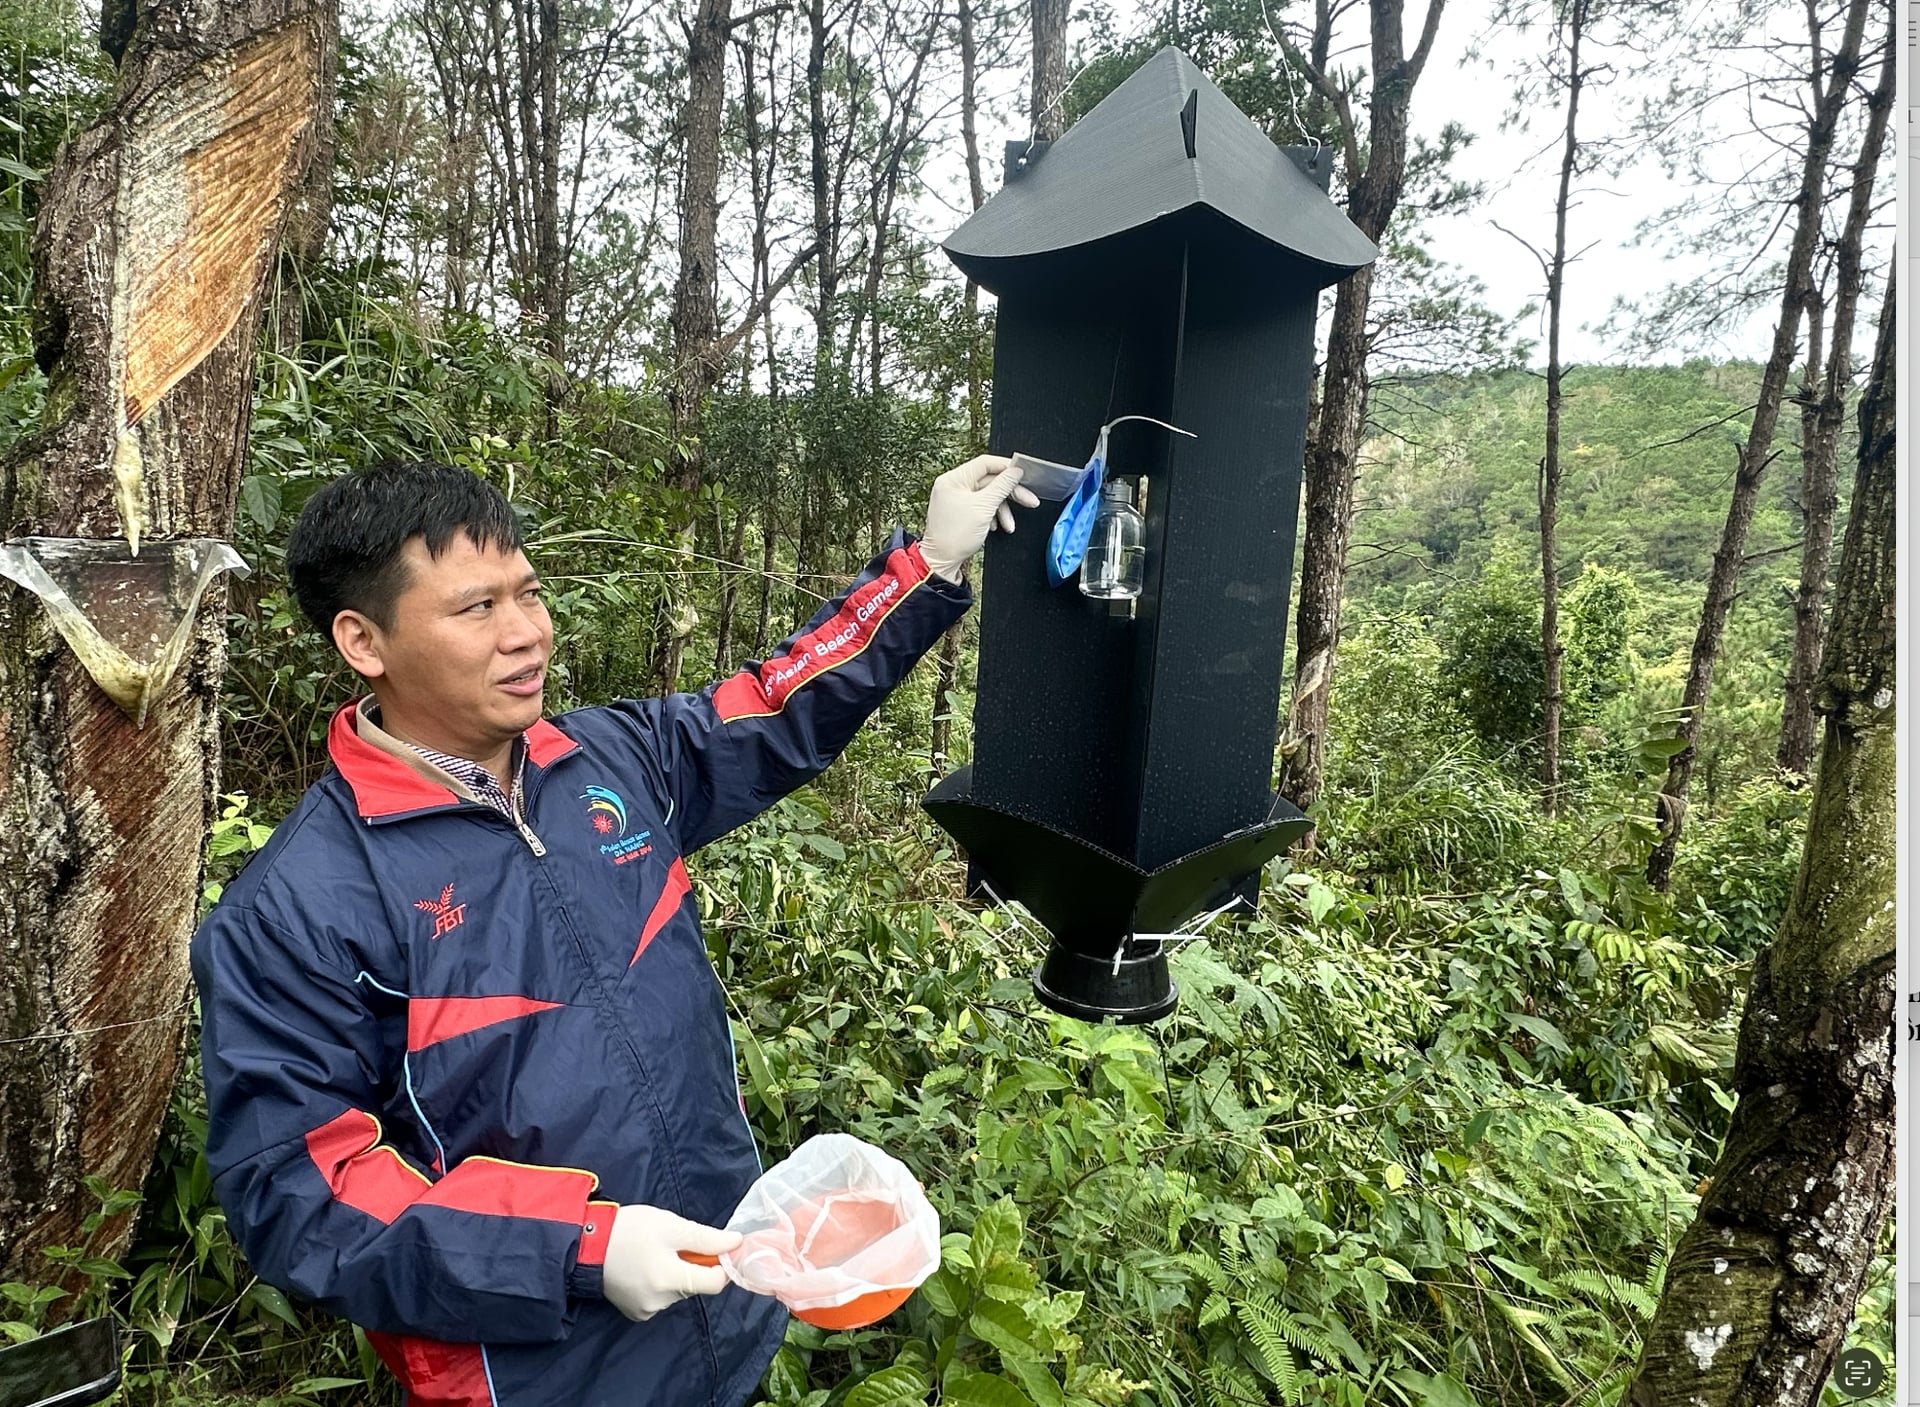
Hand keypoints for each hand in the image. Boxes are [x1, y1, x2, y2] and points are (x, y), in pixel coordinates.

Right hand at [601, 1205, 740, 1320]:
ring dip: (675, 1273)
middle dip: (692, 1264)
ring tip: (653, 1252)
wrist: (585, 1243)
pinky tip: (643, 1266)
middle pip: (695, 1286)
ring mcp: (645, 1310)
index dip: (720, 1263)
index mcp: (670, 1281)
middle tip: (673, 1243)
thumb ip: (706, 1239)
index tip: (714, 1247)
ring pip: (678, 1291)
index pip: (715, 1283)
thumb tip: (736, 1243)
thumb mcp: (671, 1226)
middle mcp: (660, 1303)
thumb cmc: (629, 1229)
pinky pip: (661, 1297)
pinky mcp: (634, 1311)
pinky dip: (659, 1282)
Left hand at [920, 455, 1041, 583]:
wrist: (942, 562)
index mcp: (954, 479)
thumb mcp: (984, 508)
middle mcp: (954, 486)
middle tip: (1029, 500)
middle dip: (1010, 493)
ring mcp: (957, 499)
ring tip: (1009, 524)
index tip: (1024, 474)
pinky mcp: (961, 511)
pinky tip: (997, 526)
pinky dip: (993, 515)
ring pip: (988, 495)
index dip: (1007, 467)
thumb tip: (1016, 471)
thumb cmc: (955, 537)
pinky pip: (982, 506)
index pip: (985, 463)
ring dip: (1003, 509)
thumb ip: (1002, 486)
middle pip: (990, 480)